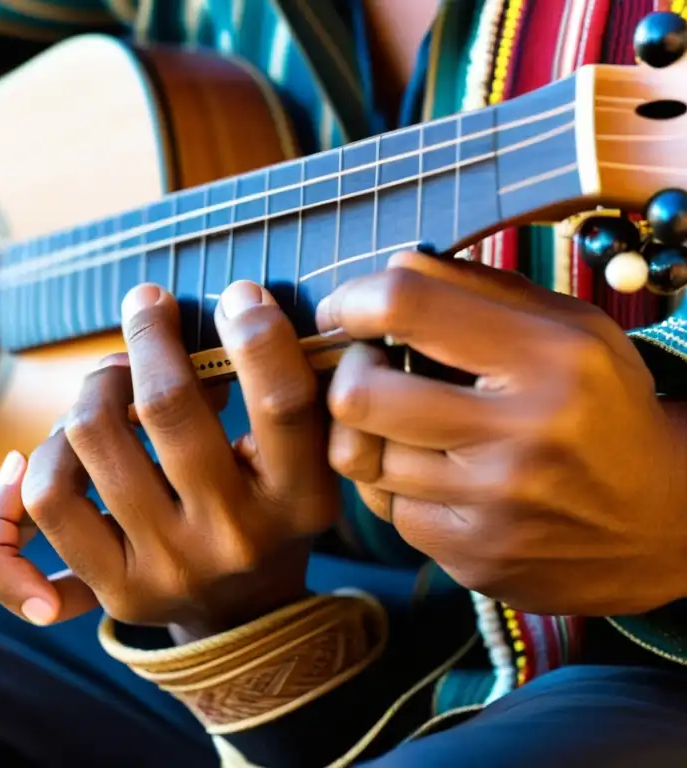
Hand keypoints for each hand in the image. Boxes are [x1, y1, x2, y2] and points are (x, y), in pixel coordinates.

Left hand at [0, 282, 340, 638]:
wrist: (243, 614)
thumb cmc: (268, 508)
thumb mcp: (302, 458)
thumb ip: (280, 391)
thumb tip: (231, 307)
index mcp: (298, 501)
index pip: (281, 403)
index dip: (255, 334)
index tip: (236, 295)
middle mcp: (234, 538)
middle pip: (167, 405)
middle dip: (149, 334)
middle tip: (146, 304)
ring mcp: (167, 568)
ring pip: (90, 437)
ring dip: (96, 388)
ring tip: (112, 383)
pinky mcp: (113, 588)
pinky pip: (44, 501)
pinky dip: (33, 462)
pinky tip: (44, 444)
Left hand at [319, 249, 686, 615]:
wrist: (667, 521)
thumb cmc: (601, 407)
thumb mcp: (568, 328)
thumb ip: (480, 288)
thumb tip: (390, 268)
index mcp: (551, 358)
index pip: (406, 305)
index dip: (353, 301)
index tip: (344, 310)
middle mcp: (522, 436)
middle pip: (358, 395)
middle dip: (349, 372)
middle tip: (370, 367)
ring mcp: (495, 508)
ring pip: (361, 458)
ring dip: (373, 433)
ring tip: (410, 423)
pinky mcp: (475, 558)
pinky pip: (386, 510)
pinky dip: (398, 487)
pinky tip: (436, 476)